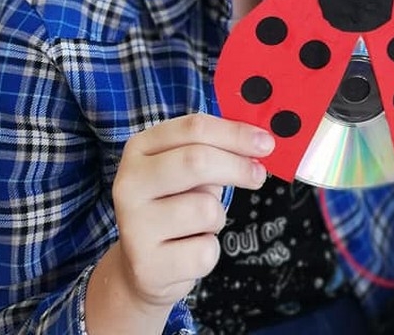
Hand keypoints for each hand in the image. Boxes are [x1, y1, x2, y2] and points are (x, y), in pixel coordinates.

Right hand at [110, 114, 272, 312]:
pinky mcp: (148, 265)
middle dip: (237, 166)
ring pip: (205, 209)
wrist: (141, 266)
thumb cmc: (173, 206)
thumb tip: (258, 143)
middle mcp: (129, 182)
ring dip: (217, 218)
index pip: (193, 128)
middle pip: (196, 161)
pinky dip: (208, 251)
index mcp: (139, 148)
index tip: (265, 141)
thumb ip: (215, 151)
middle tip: (258, 175)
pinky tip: (188, 251)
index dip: (235, 133)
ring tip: (198, 225)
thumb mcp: (186, 171)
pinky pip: (205, 250)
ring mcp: (134, 225)